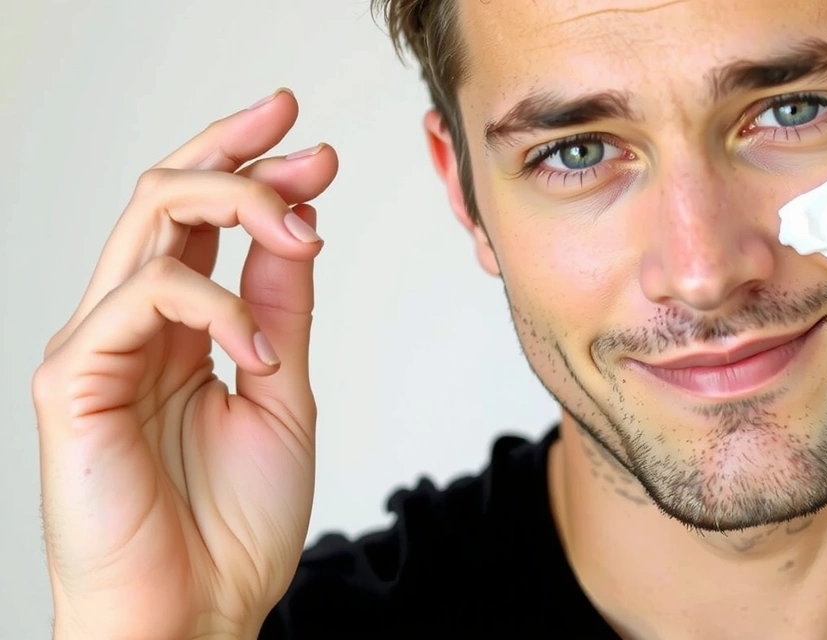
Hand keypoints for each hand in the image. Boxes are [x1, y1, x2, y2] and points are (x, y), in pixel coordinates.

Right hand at [32, 88, 336, 638]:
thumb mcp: (283, 395)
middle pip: (165, 195)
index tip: (316, 150)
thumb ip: (282, 310)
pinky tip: (263, 352)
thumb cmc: (232, 525)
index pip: (202, 222)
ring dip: (238, 203)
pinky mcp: (71, 379)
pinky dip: (219, 308)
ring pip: (147, 219)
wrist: (198, 616)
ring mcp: (97, 346)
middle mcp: (132, 324)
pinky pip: (142, 299)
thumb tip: (299, 228)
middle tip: (301, 140)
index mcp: (179, 330)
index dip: (252, 169)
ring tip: (305, 230)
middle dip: (236, 152)